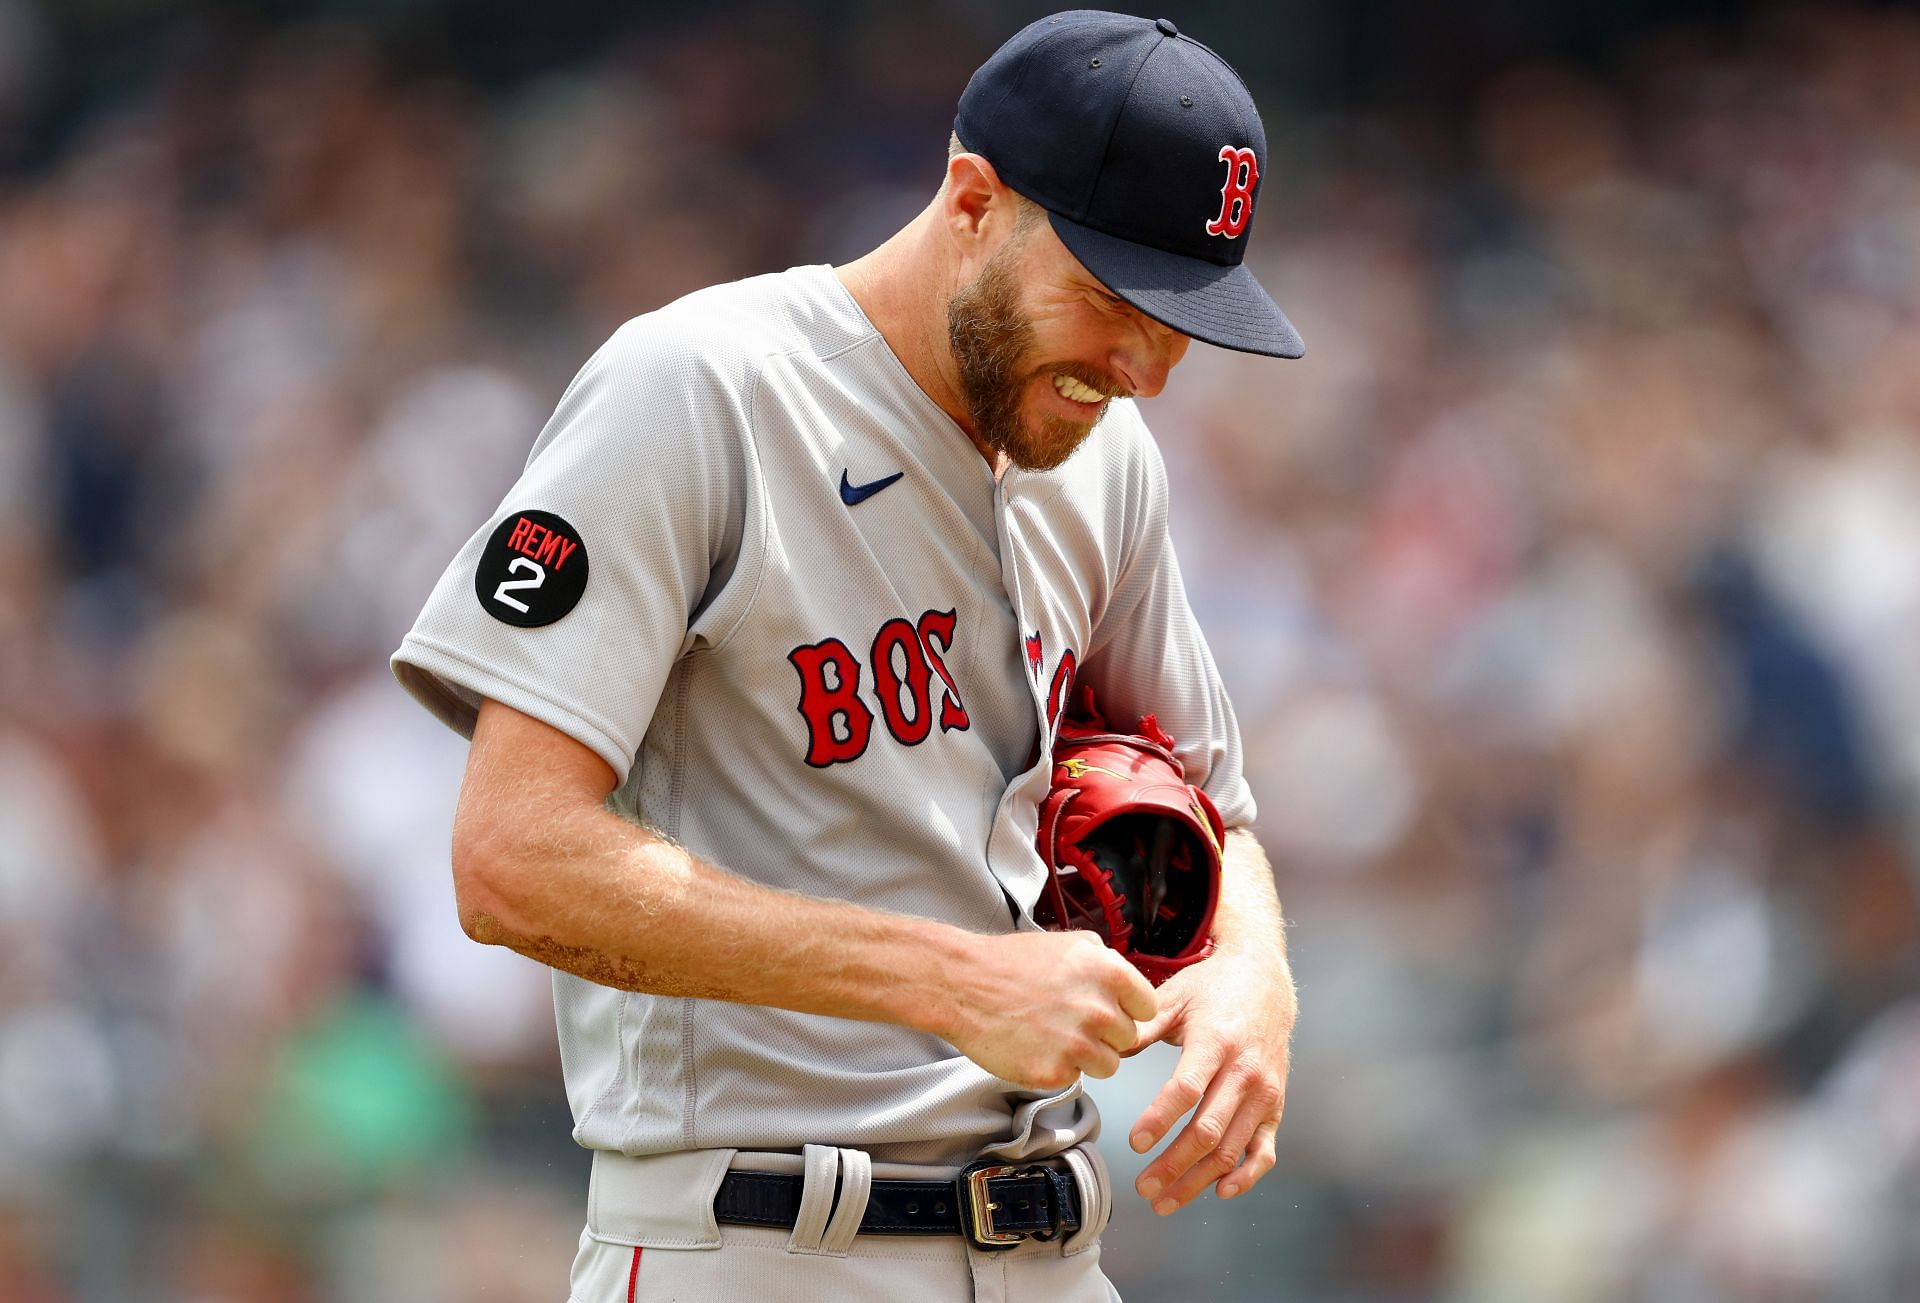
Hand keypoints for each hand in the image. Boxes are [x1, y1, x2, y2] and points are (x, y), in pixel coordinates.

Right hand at [941, 930, 1158, 1090]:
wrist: (962, 985)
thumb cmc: (1010, 963)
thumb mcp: (1070, 944)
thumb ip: (1107, 963)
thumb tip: (1127, 985)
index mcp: (1108, 974)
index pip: (1148, 1007)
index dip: (1129, 1009)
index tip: (1112, 1009)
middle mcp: (1098, 1010)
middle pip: (1129, 1039)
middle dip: (1106, 1033)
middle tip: (1072, 1020)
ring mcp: (1077, 1045)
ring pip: (1108, 1065)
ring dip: (1087, 1055)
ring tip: (1055, 1034)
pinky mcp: (1054, 1074)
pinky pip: (1075, 1078)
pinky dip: (1058, 1068)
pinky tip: (1036, 1045)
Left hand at [1124, 943, 1294, 1213]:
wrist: (1264, 979)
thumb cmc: (1212, 989)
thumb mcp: (1174, 997)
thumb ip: (1142, 1027)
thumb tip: (1103, 1051)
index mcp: (1215, 1042)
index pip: (1187, 1089)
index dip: (1160, 1119)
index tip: (1134, 1143)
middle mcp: (1244, 1071)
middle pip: (1208, 1130)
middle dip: (1173, 1164)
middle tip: (1143, 1186)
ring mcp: (1263, 1092)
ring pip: (1231, 1149)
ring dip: (1198, 1180)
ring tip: (1165, 1199)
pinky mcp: (1276, 1106)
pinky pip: (1265, 1150)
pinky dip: (1246, 1176)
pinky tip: (1220, 1191)